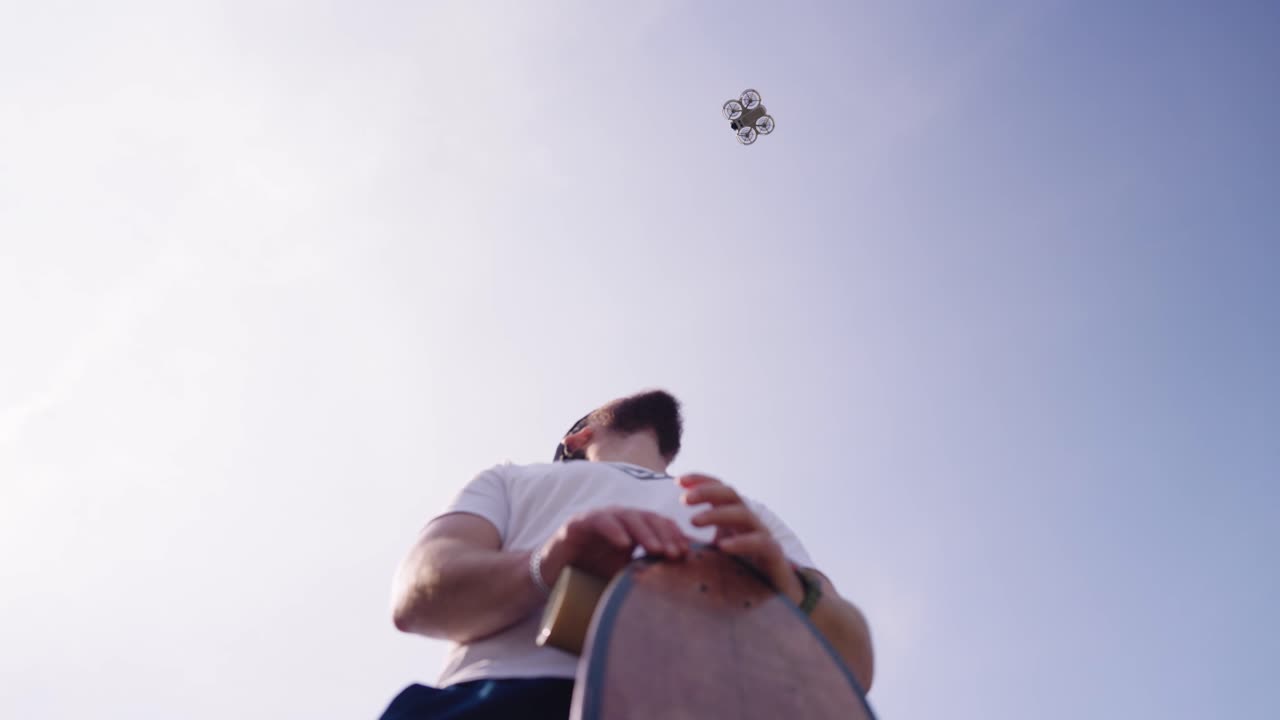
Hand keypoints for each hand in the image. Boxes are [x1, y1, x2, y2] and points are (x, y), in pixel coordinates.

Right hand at [538, 506, 690, 584]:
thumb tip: (681, 584)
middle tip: (675, 553)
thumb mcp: (624, 575)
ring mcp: (598, 519)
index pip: (659, 524)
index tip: (687, 553)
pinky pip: (599, 521)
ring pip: (626, 516)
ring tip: (656, 550)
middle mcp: (617, 519)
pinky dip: (613, 530)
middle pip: (647, 517)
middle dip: (664, 534)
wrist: (553, 578)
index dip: (674, 535)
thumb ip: (646, 571)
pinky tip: (625, 544)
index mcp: (632, 528)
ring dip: (643, 532)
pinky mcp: (578, 524)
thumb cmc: (590, 576)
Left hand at [678, 473, 804, 603]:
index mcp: (732, 519)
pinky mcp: (774, 556)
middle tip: (684, 499)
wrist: (776, 600)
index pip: (718, 490)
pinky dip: (741, 542)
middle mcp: (748, 523)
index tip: (677, 481)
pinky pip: (760, 542)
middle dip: (707, 491)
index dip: (700, 481)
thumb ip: (691, 546)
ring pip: (744, 514)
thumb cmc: (740, 576)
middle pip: (731, 494)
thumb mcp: (711, 557)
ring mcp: (762, 536)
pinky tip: (722, 546)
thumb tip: (662, 542)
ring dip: (718, 514)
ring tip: (694, 521)